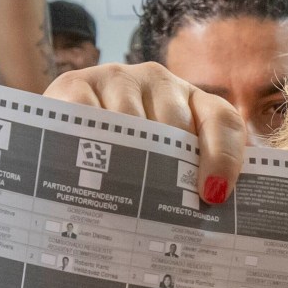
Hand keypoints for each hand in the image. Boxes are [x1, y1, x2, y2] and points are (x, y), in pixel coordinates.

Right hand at [46, 62, 246, 205]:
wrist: (64, 135)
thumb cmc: (126, 161)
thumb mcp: (164, 166)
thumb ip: (192, 181)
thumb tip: (213, 209)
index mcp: (193, 101)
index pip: (222, 120)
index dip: (224, 156)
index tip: (213, 196)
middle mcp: (158, 81)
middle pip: (174, 124)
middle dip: (170, 170)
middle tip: (160, 209)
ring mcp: (116, 78)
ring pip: (130, 121)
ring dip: (127, 161)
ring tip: (122, 199)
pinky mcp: (74, 83)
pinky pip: (85, 113)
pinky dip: (86, 143)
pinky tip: (86, 170)